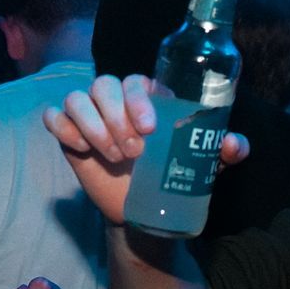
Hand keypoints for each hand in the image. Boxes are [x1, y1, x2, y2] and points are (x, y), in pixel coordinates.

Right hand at [43, 75, 248, 226]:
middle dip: (116, 116)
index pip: (138, 81)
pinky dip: (65, 129)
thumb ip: (222, 151)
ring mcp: (89, 114)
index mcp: (147, 98)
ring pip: (78, 98)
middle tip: (134, 151)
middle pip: (104, 84)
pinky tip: (83, 149)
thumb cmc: (170, 174)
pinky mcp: (68, 133)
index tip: (150, 129)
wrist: (142, 207)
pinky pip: (55, 117)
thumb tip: (234, 145)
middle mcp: (115, 100)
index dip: (139, 100)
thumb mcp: (202, 164)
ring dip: (93, 126)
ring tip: (114, 156)